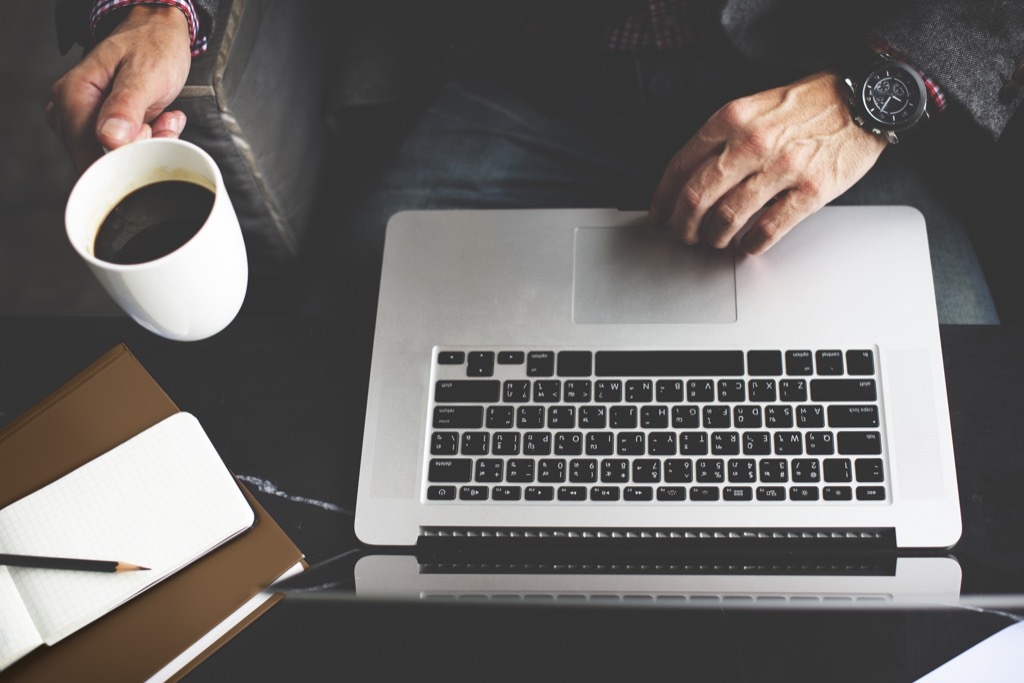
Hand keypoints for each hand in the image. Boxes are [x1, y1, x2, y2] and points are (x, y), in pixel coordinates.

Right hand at [45, 5, 192, 171]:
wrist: (160, 32)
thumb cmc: (152, 46)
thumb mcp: (144, 73)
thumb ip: (126, 106)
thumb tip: (109, 138)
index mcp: (73, 94)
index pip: (84, 149)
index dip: (120, 157)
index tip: (148, 139)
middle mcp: (70, 109)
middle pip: (98, 157)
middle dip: (138, 150)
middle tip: (161, 125)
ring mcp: (84, 119)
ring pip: (114, 156)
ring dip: (148, 145)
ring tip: (163, 118)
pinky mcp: (101, 126)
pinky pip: (124, 150)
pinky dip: (150, 141)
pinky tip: (160, 121)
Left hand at [648, 71, 886, 254]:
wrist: (863, 100)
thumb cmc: (808, 106)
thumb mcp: (754, 107)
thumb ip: (722, 138)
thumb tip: (690, 178)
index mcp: (731, 119)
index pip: (680, 166)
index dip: (663, 198)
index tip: (660, 213)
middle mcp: (752, 142)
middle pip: (697, 197)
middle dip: (683, 225)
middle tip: (684, 235)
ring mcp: (782, 167)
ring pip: (727, 217)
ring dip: (714, 237)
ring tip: (715, 240)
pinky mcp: (810, 190)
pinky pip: (768, 229)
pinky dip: (751, 244)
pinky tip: (747, 245)